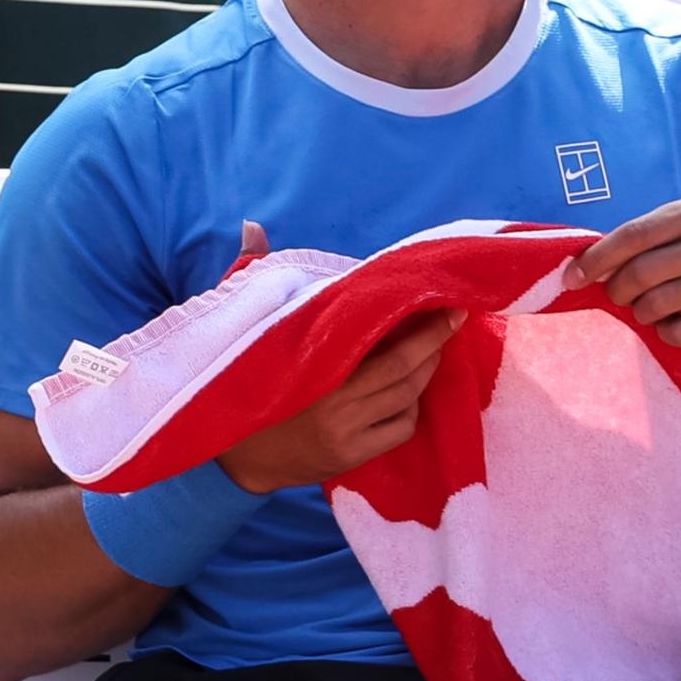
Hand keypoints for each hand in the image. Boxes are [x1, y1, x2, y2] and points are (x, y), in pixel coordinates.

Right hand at [212, 225, 460, 490]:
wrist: (229, 454)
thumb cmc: (241, 377)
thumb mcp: (246, 325)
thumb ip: (252, 270)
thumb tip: (253, 224)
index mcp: (310, 364)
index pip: (381, 343)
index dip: (422, 327)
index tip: (446, 303)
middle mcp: (332, 402)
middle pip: (403, 370)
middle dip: (434, 343)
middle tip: (450, 320)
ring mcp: (344, 432)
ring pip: (405, 398)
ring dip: (424, 374)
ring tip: (430, 351)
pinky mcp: (350, 456)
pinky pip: (399, 429)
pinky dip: (409, 409)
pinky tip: (405, 395)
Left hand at [568, 200, 680, 353]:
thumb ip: (645, 240)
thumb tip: (582, 262)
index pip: (633, 235)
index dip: (597, 259)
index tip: (573, 278)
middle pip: (640, 273)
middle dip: (618, 292)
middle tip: (620, 298)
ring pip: (656, 305)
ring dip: (642, 314)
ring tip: (650, 311)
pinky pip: (679, 333)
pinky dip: (667, 334)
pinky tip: (676, 325)